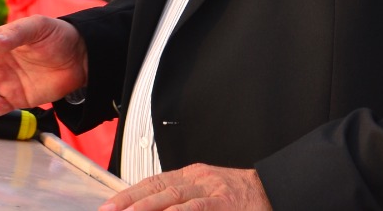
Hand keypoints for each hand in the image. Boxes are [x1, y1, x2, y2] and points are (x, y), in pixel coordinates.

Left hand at [99, 164, 270, 210]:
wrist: (274, 191)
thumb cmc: (241, 197)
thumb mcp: (209, 190)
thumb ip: (183, 198)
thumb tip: (154, 206)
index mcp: (193, 175)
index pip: (153, 181)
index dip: (129, 194)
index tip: (109, 206)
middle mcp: (199, 179)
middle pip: (157, 188)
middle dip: (129, 202)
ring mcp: (211, 190)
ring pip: (172, 197)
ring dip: (146, 207)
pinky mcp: (223, 204)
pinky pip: (196, 208)